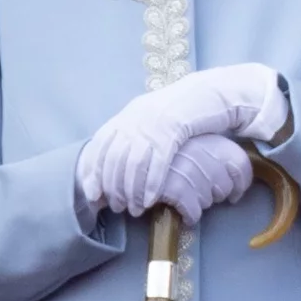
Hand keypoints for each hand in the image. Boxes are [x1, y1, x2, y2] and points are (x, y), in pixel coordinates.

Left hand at [77, 64, 287, 218]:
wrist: (209, 92)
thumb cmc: (180, 110)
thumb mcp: (149, 117)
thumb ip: (130, 134)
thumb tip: (111, 165)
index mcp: (126, 116)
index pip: (99, 147)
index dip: (92, 173)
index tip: (93, 195)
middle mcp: (135, 119)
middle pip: (115, 160)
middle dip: (113, 188)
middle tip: (116, 207)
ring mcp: (153, 125)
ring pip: (134, 164)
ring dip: (132, 191)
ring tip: (134, 209)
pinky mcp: (173, 131)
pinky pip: (157, 163)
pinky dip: (151, 184)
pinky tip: (150, 199)